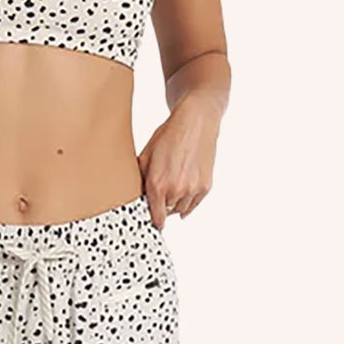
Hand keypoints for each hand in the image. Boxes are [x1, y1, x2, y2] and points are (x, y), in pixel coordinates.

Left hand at [137, 95, 218, 228]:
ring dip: (175, 204)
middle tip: (159, 197)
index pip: (154, 215)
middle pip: (167, 212)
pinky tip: (184, 192)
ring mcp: (192, 189)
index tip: (151, 222)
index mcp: (157, 183)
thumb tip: (137, 194)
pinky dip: (189, 202)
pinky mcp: (205, 186)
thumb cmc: (168, 135)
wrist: (195, 122)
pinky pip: (194, 204)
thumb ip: (141, 177)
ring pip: (181, 209)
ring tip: (172, 190)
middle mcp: (175, 190)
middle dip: (162, 206)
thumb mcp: (146, 154)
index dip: (152, 219)